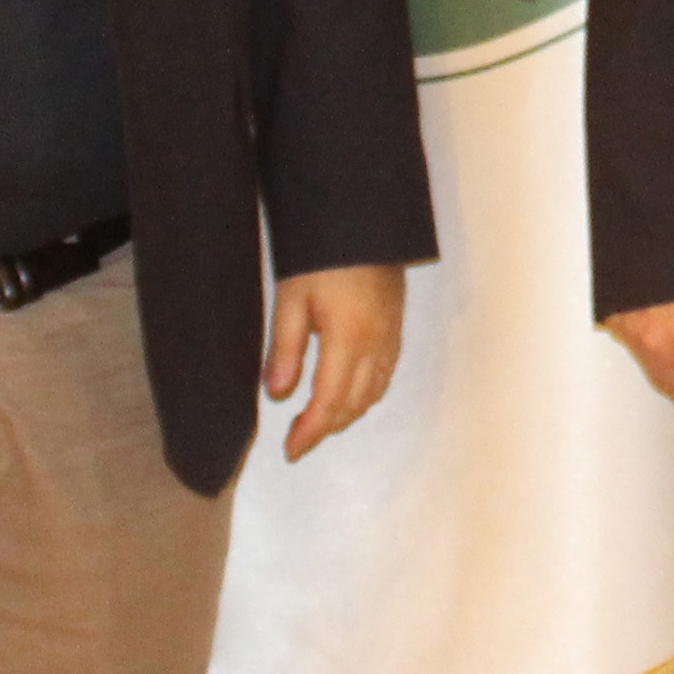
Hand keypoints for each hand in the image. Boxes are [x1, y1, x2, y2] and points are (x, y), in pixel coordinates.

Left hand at [266, 266, 407, 462]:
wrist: (364, 222)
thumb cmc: (321, 256)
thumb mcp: (291, 298)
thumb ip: (285, 350)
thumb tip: (277, 395)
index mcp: (347, 339)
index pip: (328, 402)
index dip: (309, 432)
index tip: (290, 451)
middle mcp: (375, 345)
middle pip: (353, 405)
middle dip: (325, 428)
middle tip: (296, 438)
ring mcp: (390, 338)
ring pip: (373, 395)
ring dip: (346, 414)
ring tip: (317, 420)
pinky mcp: (396, 328)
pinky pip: (384, 377)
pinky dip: (365, 396)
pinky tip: (348, 394)